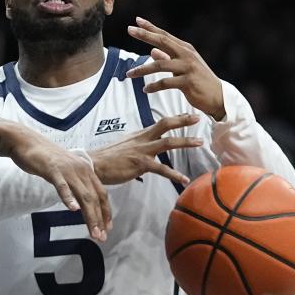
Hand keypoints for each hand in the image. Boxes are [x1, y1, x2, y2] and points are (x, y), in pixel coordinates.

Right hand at [8, 130, 110, 241]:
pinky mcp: (53, 170)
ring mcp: (67, 170)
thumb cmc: (46, 159)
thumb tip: (82, 202)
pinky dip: (69, 198)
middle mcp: (81, 170)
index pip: (101, 194)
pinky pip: (62, 186)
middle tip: (101, 237)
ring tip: (92, 231)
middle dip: (99, 219)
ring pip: (83, 195)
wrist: (28, 143)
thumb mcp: (67, 171)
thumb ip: (76, 183)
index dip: (106, 212)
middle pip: (94, 198)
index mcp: (85, 170)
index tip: (107, 228)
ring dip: (89, 215)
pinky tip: (73, 209)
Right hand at [88, 114, 202, 186]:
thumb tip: (147, 149)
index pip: (160, 123)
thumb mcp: (125, 147)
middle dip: (182, 120)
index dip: (175, 118)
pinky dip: (174, 174)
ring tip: (199, 142)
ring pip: (167, 143)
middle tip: (197, 118)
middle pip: (165, 125)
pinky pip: (161, 170)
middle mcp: (142, 139)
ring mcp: (142, 151)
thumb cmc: (108, 158)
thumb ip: (138, 146)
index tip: (188, 115)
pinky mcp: (140, 164)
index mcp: (139, 135)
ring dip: (185, 142)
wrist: (94, 165)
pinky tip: (184, 179)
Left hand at [126, 17, 225, 120]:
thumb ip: (168, 58)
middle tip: (129, 29)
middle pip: (162, 41)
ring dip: (142, 70)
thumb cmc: (198, 80)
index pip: (165, 35)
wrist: (217, 97)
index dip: (151, 27)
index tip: (136, 20)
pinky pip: (165, 83)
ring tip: (129, 74)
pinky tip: (145, 90)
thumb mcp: (183, 67)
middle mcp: (186, 55)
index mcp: (185, 49)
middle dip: (145, 35)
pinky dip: (153, 86)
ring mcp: (188, 67)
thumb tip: (152, 51)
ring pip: (160, 64)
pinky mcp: (188, 82)